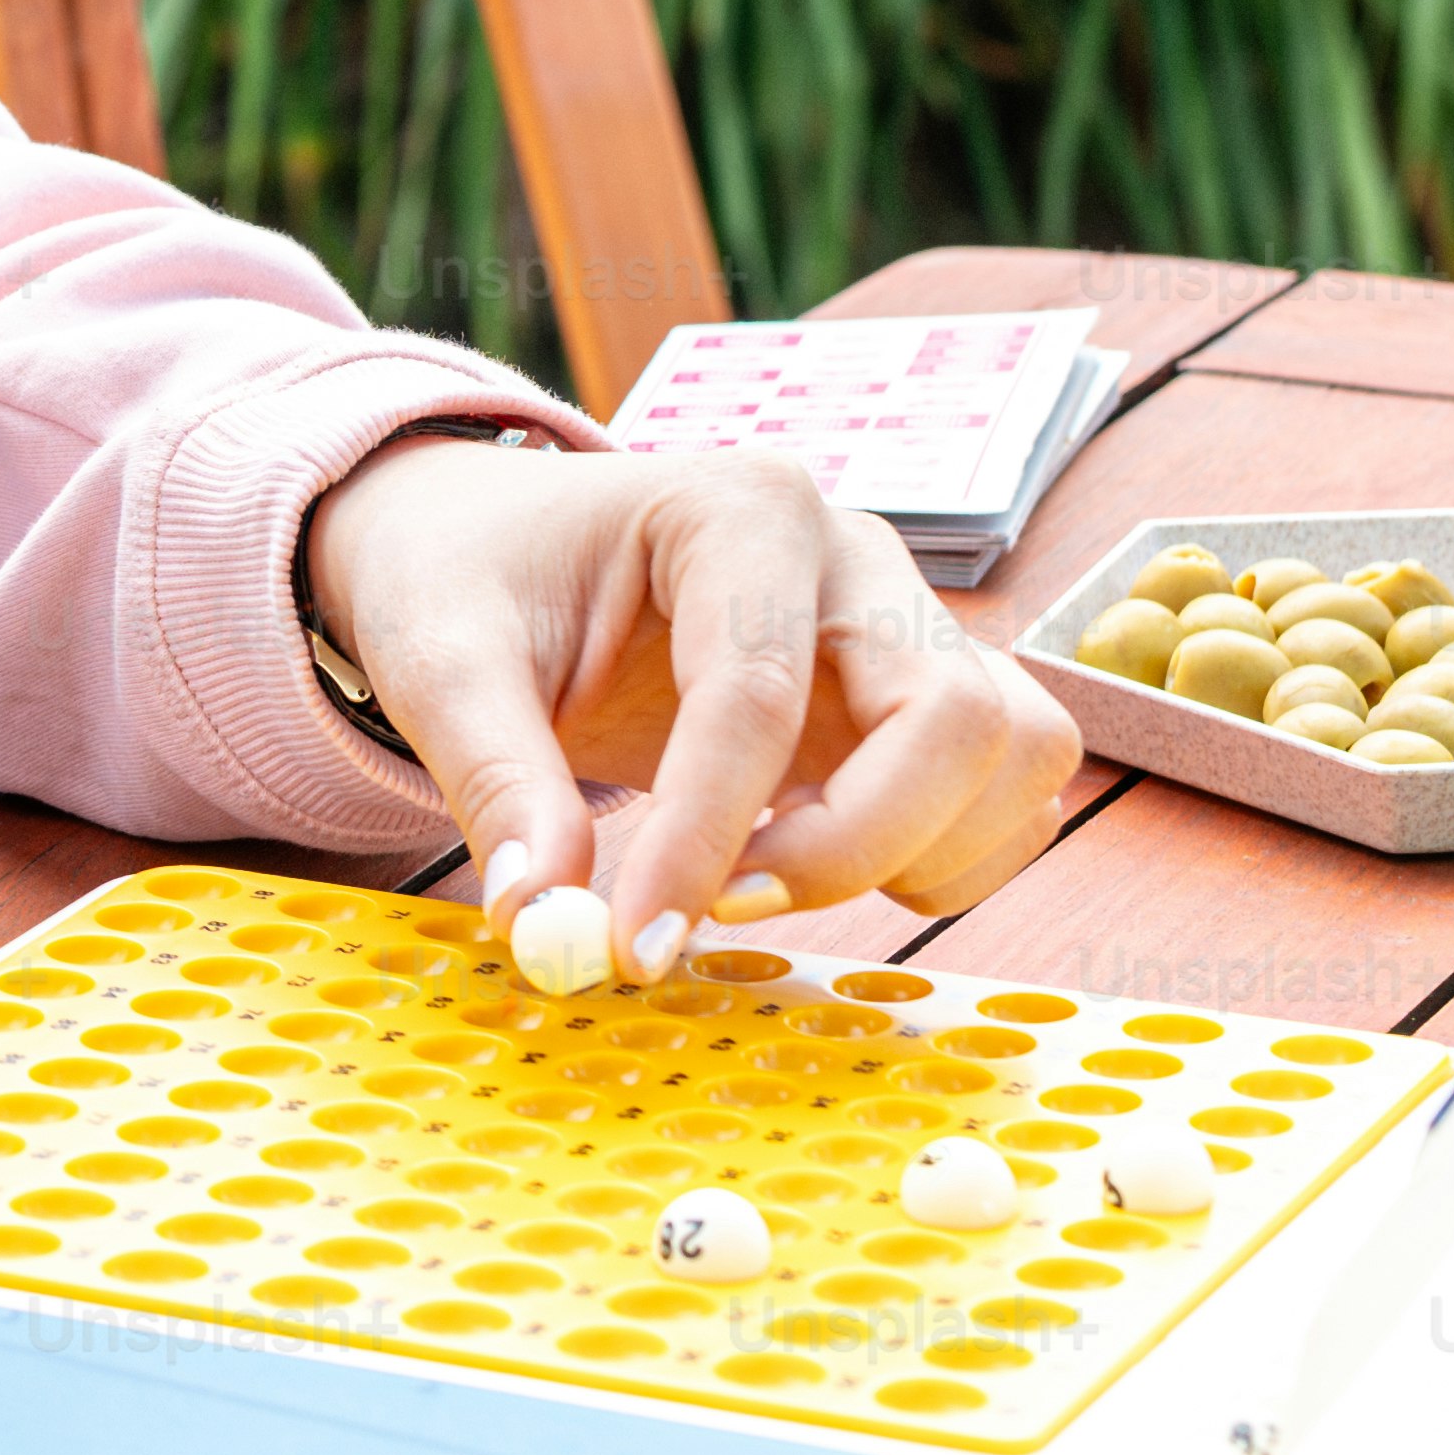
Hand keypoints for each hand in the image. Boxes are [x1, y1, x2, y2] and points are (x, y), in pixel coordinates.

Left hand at [299, 437, 1074, 975]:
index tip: (630, 946)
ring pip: (1013, 755)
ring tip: (757, 878)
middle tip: (716, 913)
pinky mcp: (918, 697)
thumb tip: (543, 917)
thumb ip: (495, 783)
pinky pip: (1005, 793)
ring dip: (913, 855)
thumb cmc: (472, 582)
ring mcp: (903, 623)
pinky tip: (799, 863)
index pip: (759, 693)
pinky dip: (937, 860)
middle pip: (953, 718)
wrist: (498, 549)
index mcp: (736, 508)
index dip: (704, 839)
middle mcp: (852, 554)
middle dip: (849, 848)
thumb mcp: (441, 663)